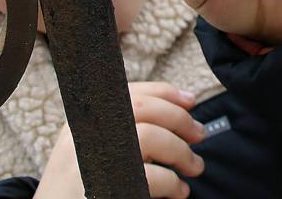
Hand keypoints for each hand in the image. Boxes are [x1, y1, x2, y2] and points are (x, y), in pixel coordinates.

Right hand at [35, 82, 205, 198]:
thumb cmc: (80, 186)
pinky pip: (151, 176)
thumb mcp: (91, 147)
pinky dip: (172, 183)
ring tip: (194, 167)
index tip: (191, 102)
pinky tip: (178, 191)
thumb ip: (122, 127)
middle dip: (179, 119)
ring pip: (150, 137)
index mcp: (84, 119)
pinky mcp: (104, 186)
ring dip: (181, 152)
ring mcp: (92, 159)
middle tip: (200, 135)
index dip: (165, 92)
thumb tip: (179, 110)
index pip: (129, 92)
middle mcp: (85, 133)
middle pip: (143, 108)